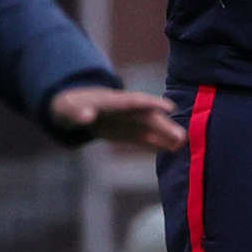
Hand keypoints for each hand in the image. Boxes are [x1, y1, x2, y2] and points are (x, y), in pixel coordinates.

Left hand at [50, 86, 184, 151]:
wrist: (73, 109)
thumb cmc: (70, 106)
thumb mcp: (69, 109)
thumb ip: (77, 113)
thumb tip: (85, 117)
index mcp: (112, 101)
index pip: (134, 101)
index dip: (151, 104)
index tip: (168, 107)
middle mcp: (125, 111)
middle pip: (147, 117)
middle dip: (164, 126)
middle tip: (182, 136)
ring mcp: (128, 121)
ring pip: (150, 128)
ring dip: (165, 136)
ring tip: (183, 144)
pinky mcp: (127, 133)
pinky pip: (144, 139)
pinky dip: (157, 144)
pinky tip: (172, 149)